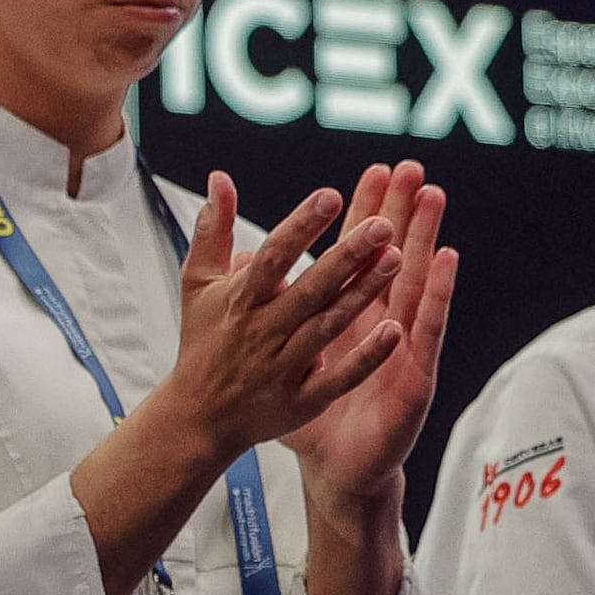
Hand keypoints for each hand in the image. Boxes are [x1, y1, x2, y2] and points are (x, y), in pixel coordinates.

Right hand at [136, 173, 397, 471]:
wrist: (198, 416)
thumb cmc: (203, 342)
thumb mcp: (197, 284)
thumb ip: (213, 230)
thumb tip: (220, 179)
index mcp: (239, 301)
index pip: (273, 257)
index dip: (301, 226)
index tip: (330, 196)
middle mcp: (262, 331)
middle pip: (309, 289)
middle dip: (346, 256)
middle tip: (382, 225)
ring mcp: (283, 368)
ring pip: (329, 326)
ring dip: (363, 294)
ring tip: (396, 259)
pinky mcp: (302, 401)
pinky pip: (339, 377)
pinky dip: (366, 357)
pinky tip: (395, 332)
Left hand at [278, 161, 455, 512]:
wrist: (335, 468)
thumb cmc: (310, 412)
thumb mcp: (283, 356)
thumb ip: (268, 309)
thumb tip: (245, 261)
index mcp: (348, 315)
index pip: (360, 255)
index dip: (368, 214)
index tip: (374, 171)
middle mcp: (381, 323)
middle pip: (394, 258)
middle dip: (403, 213)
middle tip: (414, 169)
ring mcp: (402, 346)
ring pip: (415, 283)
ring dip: (426, 240)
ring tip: (434, 199)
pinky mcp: (415, 375)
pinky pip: (425, 332)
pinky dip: (434, 297)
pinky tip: (445, 264)